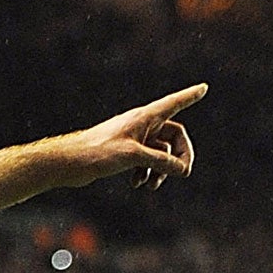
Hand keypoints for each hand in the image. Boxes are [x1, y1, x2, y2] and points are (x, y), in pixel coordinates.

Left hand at [58, 84, 204, 190]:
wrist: (70, 162)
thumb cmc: (98, 152)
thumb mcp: (134, 156)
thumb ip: (161, 161)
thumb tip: (182, 170)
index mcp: (144, 117)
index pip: (174, 103)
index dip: (189, 96)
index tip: (203, 88)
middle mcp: (140, 125)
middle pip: (173, 136)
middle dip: (179, 155)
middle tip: (183, 173)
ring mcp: (132, 139)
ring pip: (160, 152)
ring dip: (161, 169)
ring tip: (152, 185)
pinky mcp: (123, 153)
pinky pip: (145, 161)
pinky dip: (146, 172)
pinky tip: (137, 183)